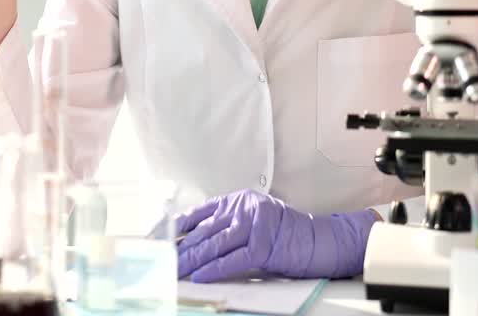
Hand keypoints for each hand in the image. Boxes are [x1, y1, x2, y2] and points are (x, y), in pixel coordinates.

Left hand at [174, 189, 377, 282]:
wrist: (320, 241)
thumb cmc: (285, 235)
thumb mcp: (252, 221)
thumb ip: (226, 225)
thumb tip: (190, 243)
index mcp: (238, 200)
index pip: (199, 213)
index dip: (176, 228)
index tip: (158, 239)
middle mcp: (244, 208)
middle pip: (203, 231)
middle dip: (179, 250)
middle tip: (160, 261)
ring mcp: (255, 226)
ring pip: (214, 245)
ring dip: (191, 261)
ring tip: (174, 271)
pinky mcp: (264, 247)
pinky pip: (232, 260)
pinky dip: (213, 270)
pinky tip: (199, 277)